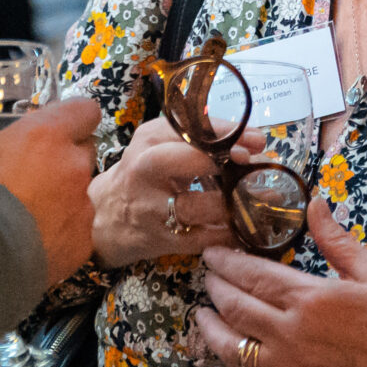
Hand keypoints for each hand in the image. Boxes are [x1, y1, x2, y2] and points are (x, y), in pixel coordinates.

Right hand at [0, 95, 99, 287]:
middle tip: (30, 174)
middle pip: (83, 152)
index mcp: (45, 135)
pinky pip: (77, 233)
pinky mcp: (81, 246)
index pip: (86, 110)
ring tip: (25, 216)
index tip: (50, 131)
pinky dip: (61, 236)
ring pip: (81, 195)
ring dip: (62, 199)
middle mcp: (72, 167)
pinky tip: (30, 245)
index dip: (71, 118)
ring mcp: (80, 208)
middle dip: (63, 160)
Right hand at [89, 116, 267, 269]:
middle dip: (227, 162)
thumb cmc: (143, 174)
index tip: (258, 141)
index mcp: (151, 139)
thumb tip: (255, 142)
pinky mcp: (161, 239)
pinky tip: (246, 227)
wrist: (104, 217)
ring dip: (236, 203)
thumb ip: (201, 137)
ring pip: (200, 205)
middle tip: (255, 167)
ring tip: (263, 201)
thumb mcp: (160, 144)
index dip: (229, 133)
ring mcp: (152, 207)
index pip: (193, 128)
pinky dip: (228, 234)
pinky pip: (202, 238)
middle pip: (189, 160)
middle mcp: (147, 169)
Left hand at [185, 200, 366, 366]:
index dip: (227, 262)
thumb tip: (314, 202)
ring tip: (201, 315)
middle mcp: (288, 332)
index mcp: (307, 297)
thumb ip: (337, 239)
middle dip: (215, 288)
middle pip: (235, 307)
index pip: (252, 275)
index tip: (213, 252)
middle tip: (206, 276)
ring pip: (231, 348)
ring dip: (209, 329)